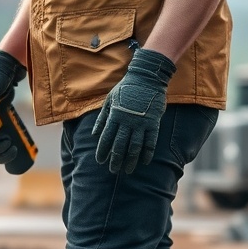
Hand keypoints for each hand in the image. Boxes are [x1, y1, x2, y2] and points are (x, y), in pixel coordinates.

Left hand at [92, 47, 175, 173]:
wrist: (147, 78)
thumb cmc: (126, 88)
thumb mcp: (110, 100)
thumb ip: (102, 118)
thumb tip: (94, 134)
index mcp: (115, 115)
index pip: (106, 137)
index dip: (102, 150)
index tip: (100, 161)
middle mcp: (127, 121)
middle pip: (120, 145)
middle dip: (115, 159)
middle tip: (113, 170)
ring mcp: (141, 123)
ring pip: (135, 146)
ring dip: (131, 160)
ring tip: (127, 170)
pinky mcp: (153, 122)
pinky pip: (150, 141)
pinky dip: (147, 153)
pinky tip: (144, 161)